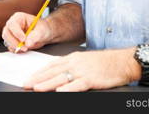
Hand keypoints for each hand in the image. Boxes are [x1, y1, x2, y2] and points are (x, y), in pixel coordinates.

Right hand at [2, 11, 51, 52]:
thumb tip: (27, 43)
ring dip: (15, 47)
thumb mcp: (42, 30)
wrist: (44, 34)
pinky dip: (16, 50)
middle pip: (7, 33)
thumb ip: (35, 36)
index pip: (12, 24)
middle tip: (24, 47)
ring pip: (7, 41)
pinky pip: (10, 47)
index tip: (23, 39)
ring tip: (26, 48)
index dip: (16, 32)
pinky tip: (24, 49)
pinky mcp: (12, 41)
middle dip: (14, 42)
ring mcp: (12, 33)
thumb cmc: (43, 28)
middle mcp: (13, 25)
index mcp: (19, 17)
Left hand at [23, 49, 139, 91]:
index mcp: (73, 57)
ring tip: (36, 88)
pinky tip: (60, 92)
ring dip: (47, 83)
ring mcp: (83, 71)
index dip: (39, 71)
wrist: (121, 61)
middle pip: (53, 71)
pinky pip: (77, 84)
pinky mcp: (91, 79)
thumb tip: (58, 72)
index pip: (52, 64)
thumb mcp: (85, 59)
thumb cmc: (105, 62)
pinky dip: (68, 88)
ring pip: (61, 77)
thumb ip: (71, 65)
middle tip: (26, 84)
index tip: (29, 77)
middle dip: (38, 78)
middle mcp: (75, 62)